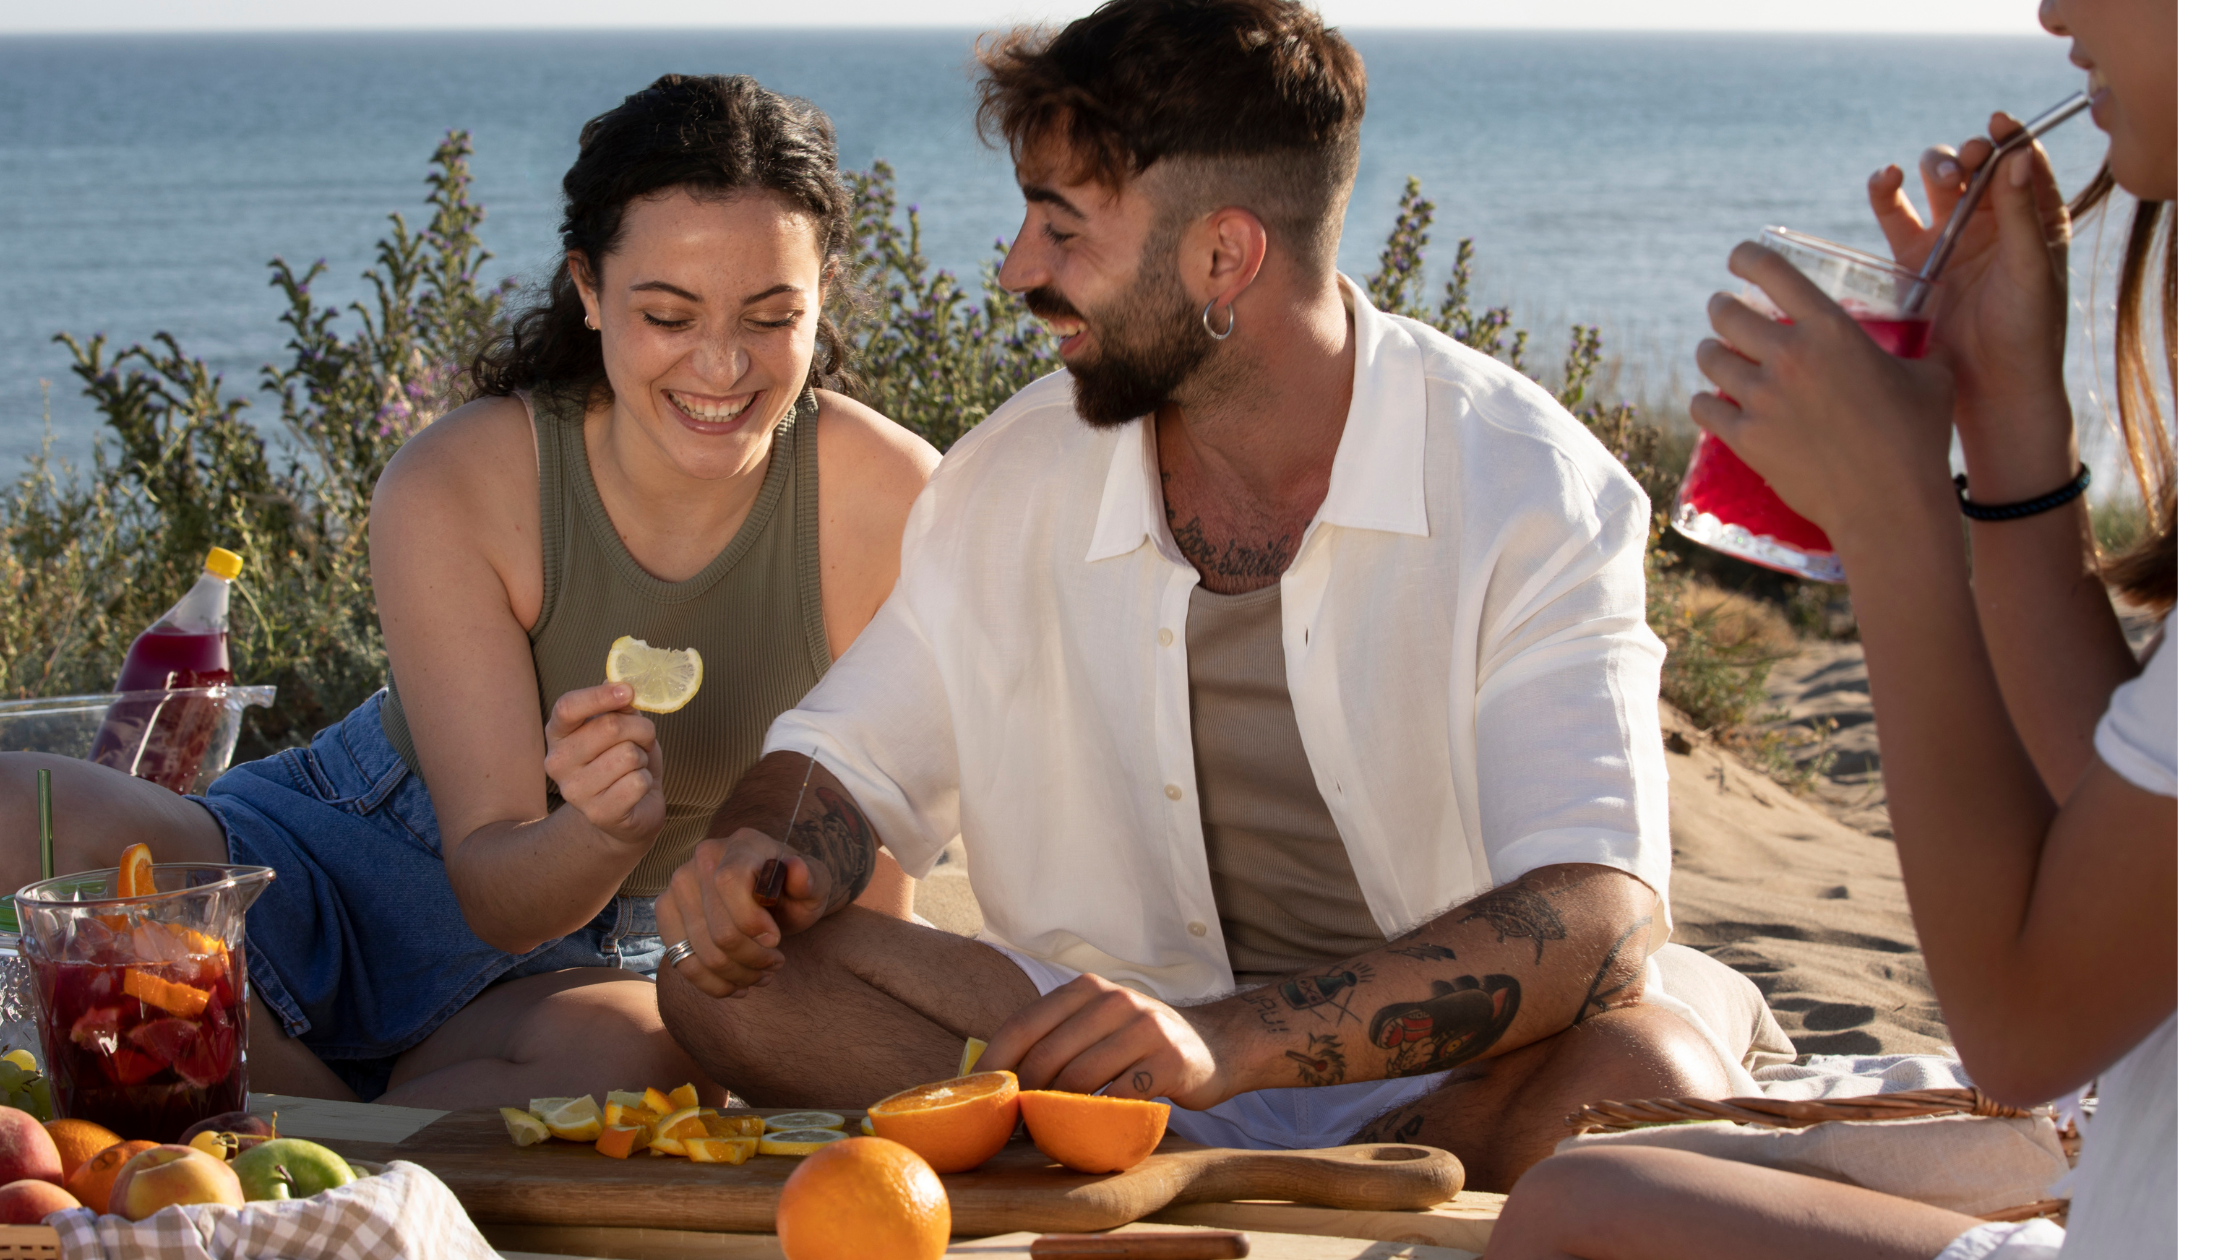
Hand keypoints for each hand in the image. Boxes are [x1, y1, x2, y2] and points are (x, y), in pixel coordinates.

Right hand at [543, 683, 664, 850]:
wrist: (628, 810)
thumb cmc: (622, 760)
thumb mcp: (621, 727)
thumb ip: (619, 707)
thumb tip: (620, 684)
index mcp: (558, 734)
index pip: (568, 707)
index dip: (599, 696)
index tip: (628, 691)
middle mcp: (557, 762)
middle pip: (610, 727)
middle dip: (640, 729)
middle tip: (643, 738)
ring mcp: (575, 791)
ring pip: (628, 755)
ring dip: (642, 759)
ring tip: (633, 768)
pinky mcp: (598, 813)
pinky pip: (637, 782)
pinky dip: (646, 782)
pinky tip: (635, 790)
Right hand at [654, 829, 832, 997]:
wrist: (775, 894)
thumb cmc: (796, 890)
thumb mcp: (816, 884)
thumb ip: (811, 879)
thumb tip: (796, 868)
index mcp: (741, 844)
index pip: (729, 882)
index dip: (750, 919)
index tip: (775, 940)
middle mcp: (703, 859)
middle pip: (718, 929)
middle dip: (753, 958)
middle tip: (776, 963)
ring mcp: (679, 885)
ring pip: (701, 951)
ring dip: (736, 974)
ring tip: (761, 975)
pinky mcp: (667, 912)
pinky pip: (681, 960)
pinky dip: (711, 982)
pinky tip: (737, 984)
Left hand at [979, 974, 1229, 1109]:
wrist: (1215, 1043)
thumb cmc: (1140, 1040)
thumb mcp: (1099, 1021)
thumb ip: (1057, 1035)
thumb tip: (992, 1071)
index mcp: (1087, 988)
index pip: (1024, 1024)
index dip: (997, 1063)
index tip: (980, 1095)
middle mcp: (1114, 1000)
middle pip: (1048, 1056)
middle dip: (1024, 1097)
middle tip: (1013, 1127)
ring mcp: (1144, 1028)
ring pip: (1080, 1079)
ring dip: (1056, 1114)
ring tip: (1043, 1134)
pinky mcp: (1169, 1061)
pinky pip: (1119, 1098)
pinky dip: (1097, 1120)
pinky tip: (1089, 1132)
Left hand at [1692, 241, 1956, 545]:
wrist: (1891, 505)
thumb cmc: (1918, 440)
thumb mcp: (1931, 377)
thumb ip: (1920, 350)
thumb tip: (1932, 341)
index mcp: (1831, 329)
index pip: (1772, 271)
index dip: (1746, 257)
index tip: (1737, 259)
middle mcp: (1789, 356)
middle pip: (1727, 314)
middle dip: (1722, 308)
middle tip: (1725, 312)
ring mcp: (1762, 398)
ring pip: (1711, 359)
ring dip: (1711, 352)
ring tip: (1716, 353)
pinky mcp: (1746, 438)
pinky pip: (1703, 408)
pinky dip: (1704, 402)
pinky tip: (1709, 401)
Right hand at [1868, 113, 2075, 484]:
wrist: (1990, 387)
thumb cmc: (2026, 332)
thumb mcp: (2031, 269)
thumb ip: (2021, 214)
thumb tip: (2017, 155)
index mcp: (2032, 219)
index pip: (2021, 162)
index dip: (2009, 138)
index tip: (1997, 125)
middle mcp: (1991, 223)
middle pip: (1974, 167)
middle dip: (1966, 157)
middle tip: (1964, 167)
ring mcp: (1950, 240)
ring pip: (1933, 185)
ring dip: (1929, 170)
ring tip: (1932, 179)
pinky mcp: (1913, 261)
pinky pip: (1894, 216)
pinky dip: (1885, 193)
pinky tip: (1885, 181)